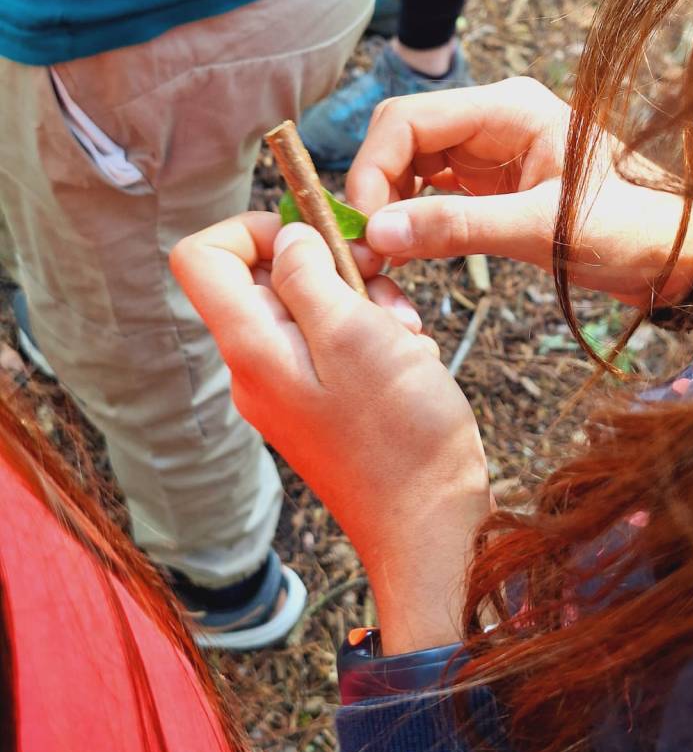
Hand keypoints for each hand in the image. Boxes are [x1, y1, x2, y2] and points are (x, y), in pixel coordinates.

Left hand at [171, 213, 490, 653]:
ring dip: (360, 298)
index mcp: (251, 347)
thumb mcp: (355, 333)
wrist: (430, 523)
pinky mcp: (320, 400)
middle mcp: (257, 366)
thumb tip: (287, 238)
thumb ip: (309, 275)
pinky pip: (333, 340)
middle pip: (266, 276)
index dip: (251, 229)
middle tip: (378, 275)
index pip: (203, 257)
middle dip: (327, 262)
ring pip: (310, 304)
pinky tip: (407, 352)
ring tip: (402, 327)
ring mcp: (288, 386)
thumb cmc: (400, 436)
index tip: (311, 233)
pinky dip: (370, 330)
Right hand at [346, 79, 692, 306]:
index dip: (372, 169)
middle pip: (400, 139)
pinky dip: (409, 219)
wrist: (672, 253)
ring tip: (381, 255)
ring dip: (387, 206)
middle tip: (366, 246)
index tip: (366, 226)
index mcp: (508, 108)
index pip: (408, 119)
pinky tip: (405, 251)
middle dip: (374, 189)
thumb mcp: (543, 230)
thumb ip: (459, 227)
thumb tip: (380, 233)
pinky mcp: (487, 184)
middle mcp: (490, 121)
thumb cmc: (629, 229)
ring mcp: (487, 151)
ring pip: (408, 166)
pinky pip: (429, 192)